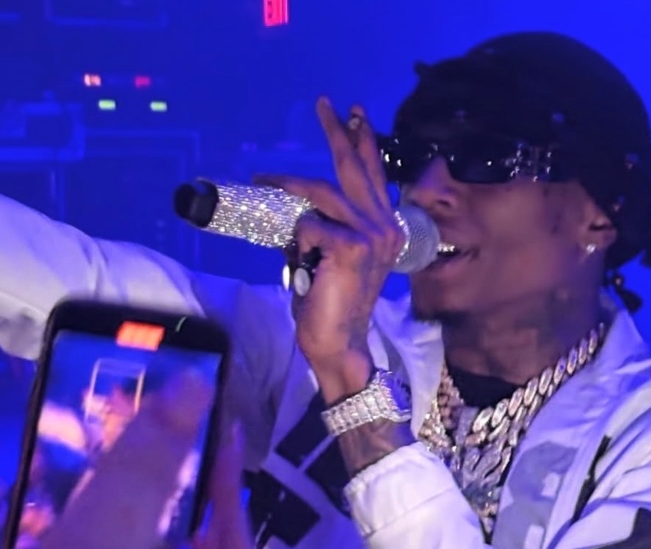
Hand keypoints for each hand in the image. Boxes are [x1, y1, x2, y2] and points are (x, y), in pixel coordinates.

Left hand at [258, 98, 402, 396]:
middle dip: (339, 132)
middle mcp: (385, 229)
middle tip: (325, 102)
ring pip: (323, 193)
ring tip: (264, 178)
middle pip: (356, 169)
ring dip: (289, 184)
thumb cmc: (330, 306)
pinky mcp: (351, 247)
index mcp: (386, 231)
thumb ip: (323, 230)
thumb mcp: (328, 259)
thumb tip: (296, 210)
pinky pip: (308, 226)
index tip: (356, 114)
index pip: (375, 178)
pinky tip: (301, 262)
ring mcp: (372, 236)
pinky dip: (297, 243)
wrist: (337, 344)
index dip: (364, 144)